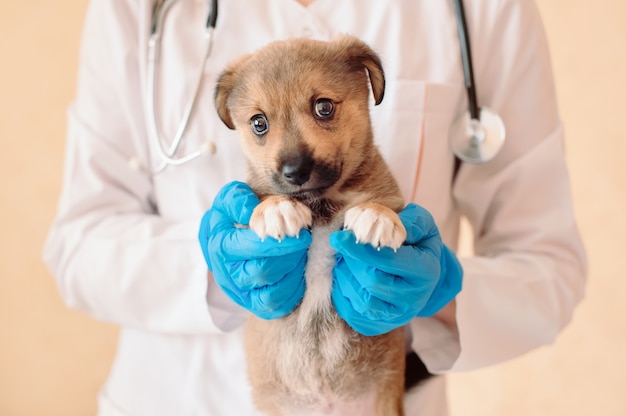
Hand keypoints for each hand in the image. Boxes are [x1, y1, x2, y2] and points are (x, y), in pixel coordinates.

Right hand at [198, 181, 311, 319]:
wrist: (226, 243)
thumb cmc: (233, 218)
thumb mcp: (230, 200)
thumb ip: (236, 199)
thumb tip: (249, 210)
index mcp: (221, 246)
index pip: (253, 247)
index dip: (280, 241)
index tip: (299, 231)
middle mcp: (228, 273)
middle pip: (264, 270)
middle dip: (289, 255)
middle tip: (302, 241)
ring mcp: (241, 292)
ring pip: (272, 290)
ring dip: (292, 270)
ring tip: (299, 253)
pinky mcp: (254, 305)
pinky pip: (276, 303)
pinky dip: (291, 288)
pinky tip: (296, 270)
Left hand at [330, 203, 462, 335]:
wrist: (421, 276)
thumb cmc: (417, 245)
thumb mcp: (423, 227)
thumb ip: (411, 221)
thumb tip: (389, 224)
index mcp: (426, 271)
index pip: (388, 260)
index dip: (361, 249)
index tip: (339, 237)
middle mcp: (414, 298)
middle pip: (372, 280)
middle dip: (351, 261)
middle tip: (342, 247)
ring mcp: (397, 316)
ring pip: (361, 299)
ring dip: (345, 277)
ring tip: (344, 261)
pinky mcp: (379, 325)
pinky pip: (352, 314)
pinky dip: (342, 295)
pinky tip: (344, 278)